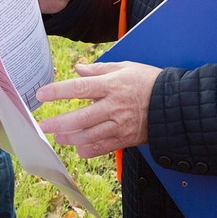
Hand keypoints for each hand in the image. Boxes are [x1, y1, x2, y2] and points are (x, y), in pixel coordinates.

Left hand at [35, 61, 160, 157]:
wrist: (175, 104)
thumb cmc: (149, 82)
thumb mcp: (126, 67)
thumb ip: (99, 69)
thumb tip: (78, 69)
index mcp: (112, 85)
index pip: (80, 88)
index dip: (58, 91)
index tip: (41, 94)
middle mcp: (115, 106)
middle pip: (82, 117)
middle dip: (59, 122)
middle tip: (43, 125)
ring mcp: (120, 125)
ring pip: (90, 136)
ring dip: (70, 138)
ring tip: (58, 136)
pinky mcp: (126, 139)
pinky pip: (103, 148)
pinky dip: (89, 150)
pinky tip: (78, 148)